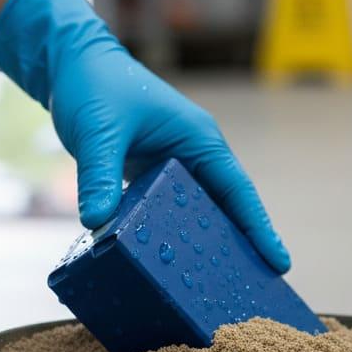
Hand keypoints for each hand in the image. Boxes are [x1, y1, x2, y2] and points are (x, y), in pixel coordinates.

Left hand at [0, 0, 289, 271]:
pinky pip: (173, 212)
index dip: (260, 229)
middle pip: (227, 208)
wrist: (72, 63)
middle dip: (243, 246)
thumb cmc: (93, 86)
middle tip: (256, 288)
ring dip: (211, 244)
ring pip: (201, 213)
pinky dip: (179, 236)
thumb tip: (97, 224)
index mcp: (198, 140)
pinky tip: (176, 264)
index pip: (238, 191)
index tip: (280, 263)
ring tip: (222, 286)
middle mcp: (194, 154)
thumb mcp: (97, 132)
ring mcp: (175, 166)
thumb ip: (99, 176)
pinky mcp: (153, 176)